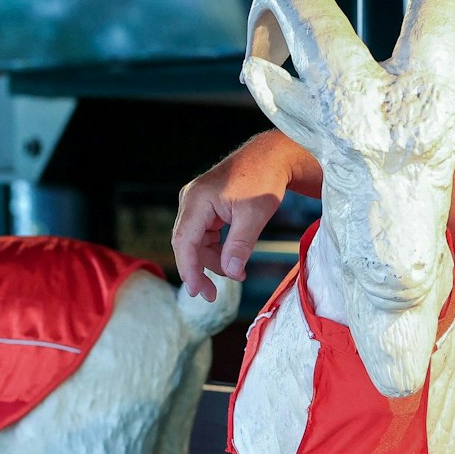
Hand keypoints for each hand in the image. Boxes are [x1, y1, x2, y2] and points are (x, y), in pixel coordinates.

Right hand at [172, 132, 312, 299]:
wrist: (270, 157)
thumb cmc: (263, 179)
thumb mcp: (254, 215)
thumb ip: (240, 245)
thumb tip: (230, 273)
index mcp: (197, 199)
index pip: (184, 241)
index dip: (189, 269)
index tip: (198, 292)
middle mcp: (190, 200)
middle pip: (185, 244)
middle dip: (198, 270)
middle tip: (211, 296)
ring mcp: (195, 204)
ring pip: (195, 242)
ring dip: (211, 261)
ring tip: (237, 274)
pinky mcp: (204, 208)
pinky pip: (203, 236)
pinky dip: (216, 251)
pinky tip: (232, 260)